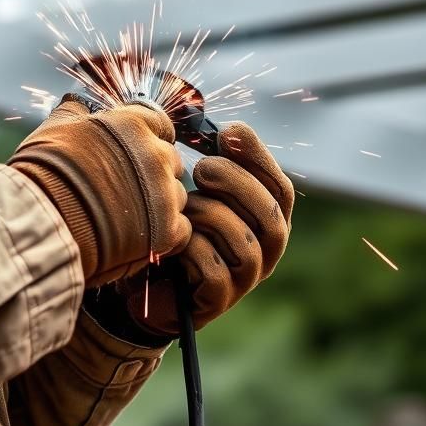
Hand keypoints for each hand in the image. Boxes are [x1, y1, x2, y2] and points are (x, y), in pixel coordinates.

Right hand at [10, 96, 191, 286]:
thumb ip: (74, 112)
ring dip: (159, 205)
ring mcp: (163, 192)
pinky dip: (165, 234)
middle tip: (125, 189)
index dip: (149, 138)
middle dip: (154, 173)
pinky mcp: (165, 230)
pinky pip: (181, 229)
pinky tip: (140, 236)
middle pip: (170, 161)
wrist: (41, 219)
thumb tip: (76, 103)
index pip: (161, 125)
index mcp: (133, 125)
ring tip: (127, 217)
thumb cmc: (44, 173)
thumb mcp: (56, 127)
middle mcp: (155, 154)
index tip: (134, 154)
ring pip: (176, 196)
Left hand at [122, 122, 293, 333]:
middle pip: (272, 214)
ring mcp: (245, 279)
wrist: (144, 280)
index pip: (280, 187)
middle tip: (203, 169)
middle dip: (237, 183)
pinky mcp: (218, 300)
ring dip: (209, 216)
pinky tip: (174, 243)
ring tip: (182, 210)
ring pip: (244, 242)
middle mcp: (265, 250)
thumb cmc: (175, 226)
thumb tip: (216, 124)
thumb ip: (213, 162)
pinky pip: (213, 270)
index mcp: (265, 219)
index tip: (228, 132)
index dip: (258, 157)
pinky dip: (191, 250)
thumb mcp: (195, 190)